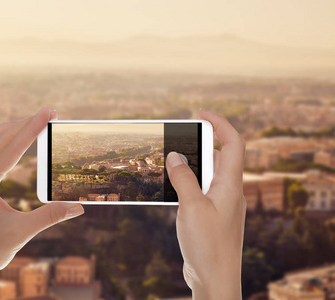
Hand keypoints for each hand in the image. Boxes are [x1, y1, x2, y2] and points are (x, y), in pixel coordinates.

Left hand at [0, 107, 83, 299]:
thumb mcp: (21, 233)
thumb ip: (49, 216)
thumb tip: (79, 206)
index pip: (11, 149)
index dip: (32, 129)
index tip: (47, 112)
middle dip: (23, 125)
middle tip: (47, 113)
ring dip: (8, 130)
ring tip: (30, 123)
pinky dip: (1, 143)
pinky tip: (14, 146)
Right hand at [166, 110, 245, 299]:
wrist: (215, 278)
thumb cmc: (208, 245)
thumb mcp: (191, 207)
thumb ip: (183, 178)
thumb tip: (175, 155)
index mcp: (231, 185)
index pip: (233, 143)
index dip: (220, 124)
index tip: (200, 114)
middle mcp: (230, 191)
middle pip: (220, 156)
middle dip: (200, 143)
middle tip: (178, 138)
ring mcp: (222, 204)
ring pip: (209, 175)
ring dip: (192, 165)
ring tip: (170, 161)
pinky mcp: (212, 216)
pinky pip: (202, 190)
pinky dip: (188, 183)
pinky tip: (172, 187)